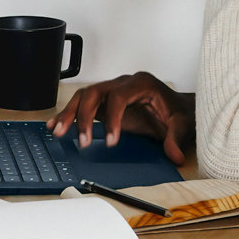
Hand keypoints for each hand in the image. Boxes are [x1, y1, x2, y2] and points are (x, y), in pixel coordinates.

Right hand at [46, 72, 194, 164]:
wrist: (177, 107)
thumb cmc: (177, 111)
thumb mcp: (182, 124)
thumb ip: (176, 138)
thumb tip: (174, 155)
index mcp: (141, 84)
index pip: (120, 97)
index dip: (113, 118)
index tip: (111, 141)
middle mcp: (123, 84)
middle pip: (96, 93)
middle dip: (85, 116)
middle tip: (82, 141)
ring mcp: (112, 91)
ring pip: (85, 96)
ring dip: (70, 114)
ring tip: (59, 132)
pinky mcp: (105, 102)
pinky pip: (83, 104)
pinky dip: (69, 114)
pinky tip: (56, 125)